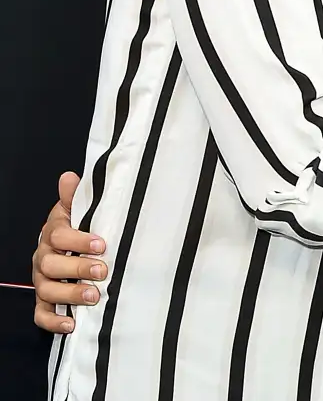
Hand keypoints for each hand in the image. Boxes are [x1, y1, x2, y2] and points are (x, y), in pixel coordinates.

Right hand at [32, 172, 107, 333]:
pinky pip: (41, 314)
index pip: (60, 236)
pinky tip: (72, 324)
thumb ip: (75, 196)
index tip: (101, 244)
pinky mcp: (44, 300)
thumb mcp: (79, 209)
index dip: (79, 240)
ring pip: (48, 290)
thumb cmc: (78, 226)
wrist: (67, 245)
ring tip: (94, 296)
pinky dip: (54, 322)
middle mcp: (44, 258)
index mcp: (53, 234)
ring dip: (70, 295)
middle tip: (102, 270)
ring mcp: (42, 281)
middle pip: (53, 265)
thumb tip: (68, 177)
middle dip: (78, 269)